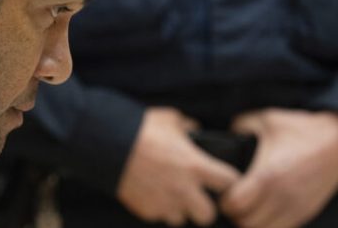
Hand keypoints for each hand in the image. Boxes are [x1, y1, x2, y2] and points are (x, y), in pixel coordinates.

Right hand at [117, 107, 240, 226]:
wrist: (108, 144)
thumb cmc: (141, 128)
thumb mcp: (171, 119)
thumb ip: (188, 127)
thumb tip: (195, 130)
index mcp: (196, 165)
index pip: (230, 182)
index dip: (229, 180)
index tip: (223, 179)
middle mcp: (184, 189)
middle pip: (208, 215)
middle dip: (205, 206)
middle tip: (197, 195)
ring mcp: (164, 203)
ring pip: (181, 219)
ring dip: (179, 209)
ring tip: (170, 194)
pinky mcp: (146, 211)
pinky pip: (159, 216)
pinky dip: (158, 208)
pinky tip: (152, 192)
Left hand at [220, 108, 337, 227]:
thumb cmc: (300, 129)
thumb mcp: (266, 119)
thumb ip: (240, 126)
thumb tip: (224, 134)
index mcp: (268, 175)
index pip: (235, 205)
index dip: (224, 199)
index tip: (225, 189)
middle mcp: (282, 197)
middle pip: (246, 223)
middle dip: (235, 213)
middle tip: (233, 198)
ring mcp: (296, 209)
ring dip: (252, 222)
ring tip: (249, 206)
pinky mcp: (306, 214)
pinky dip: (269, 224)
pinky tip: (265, 209)